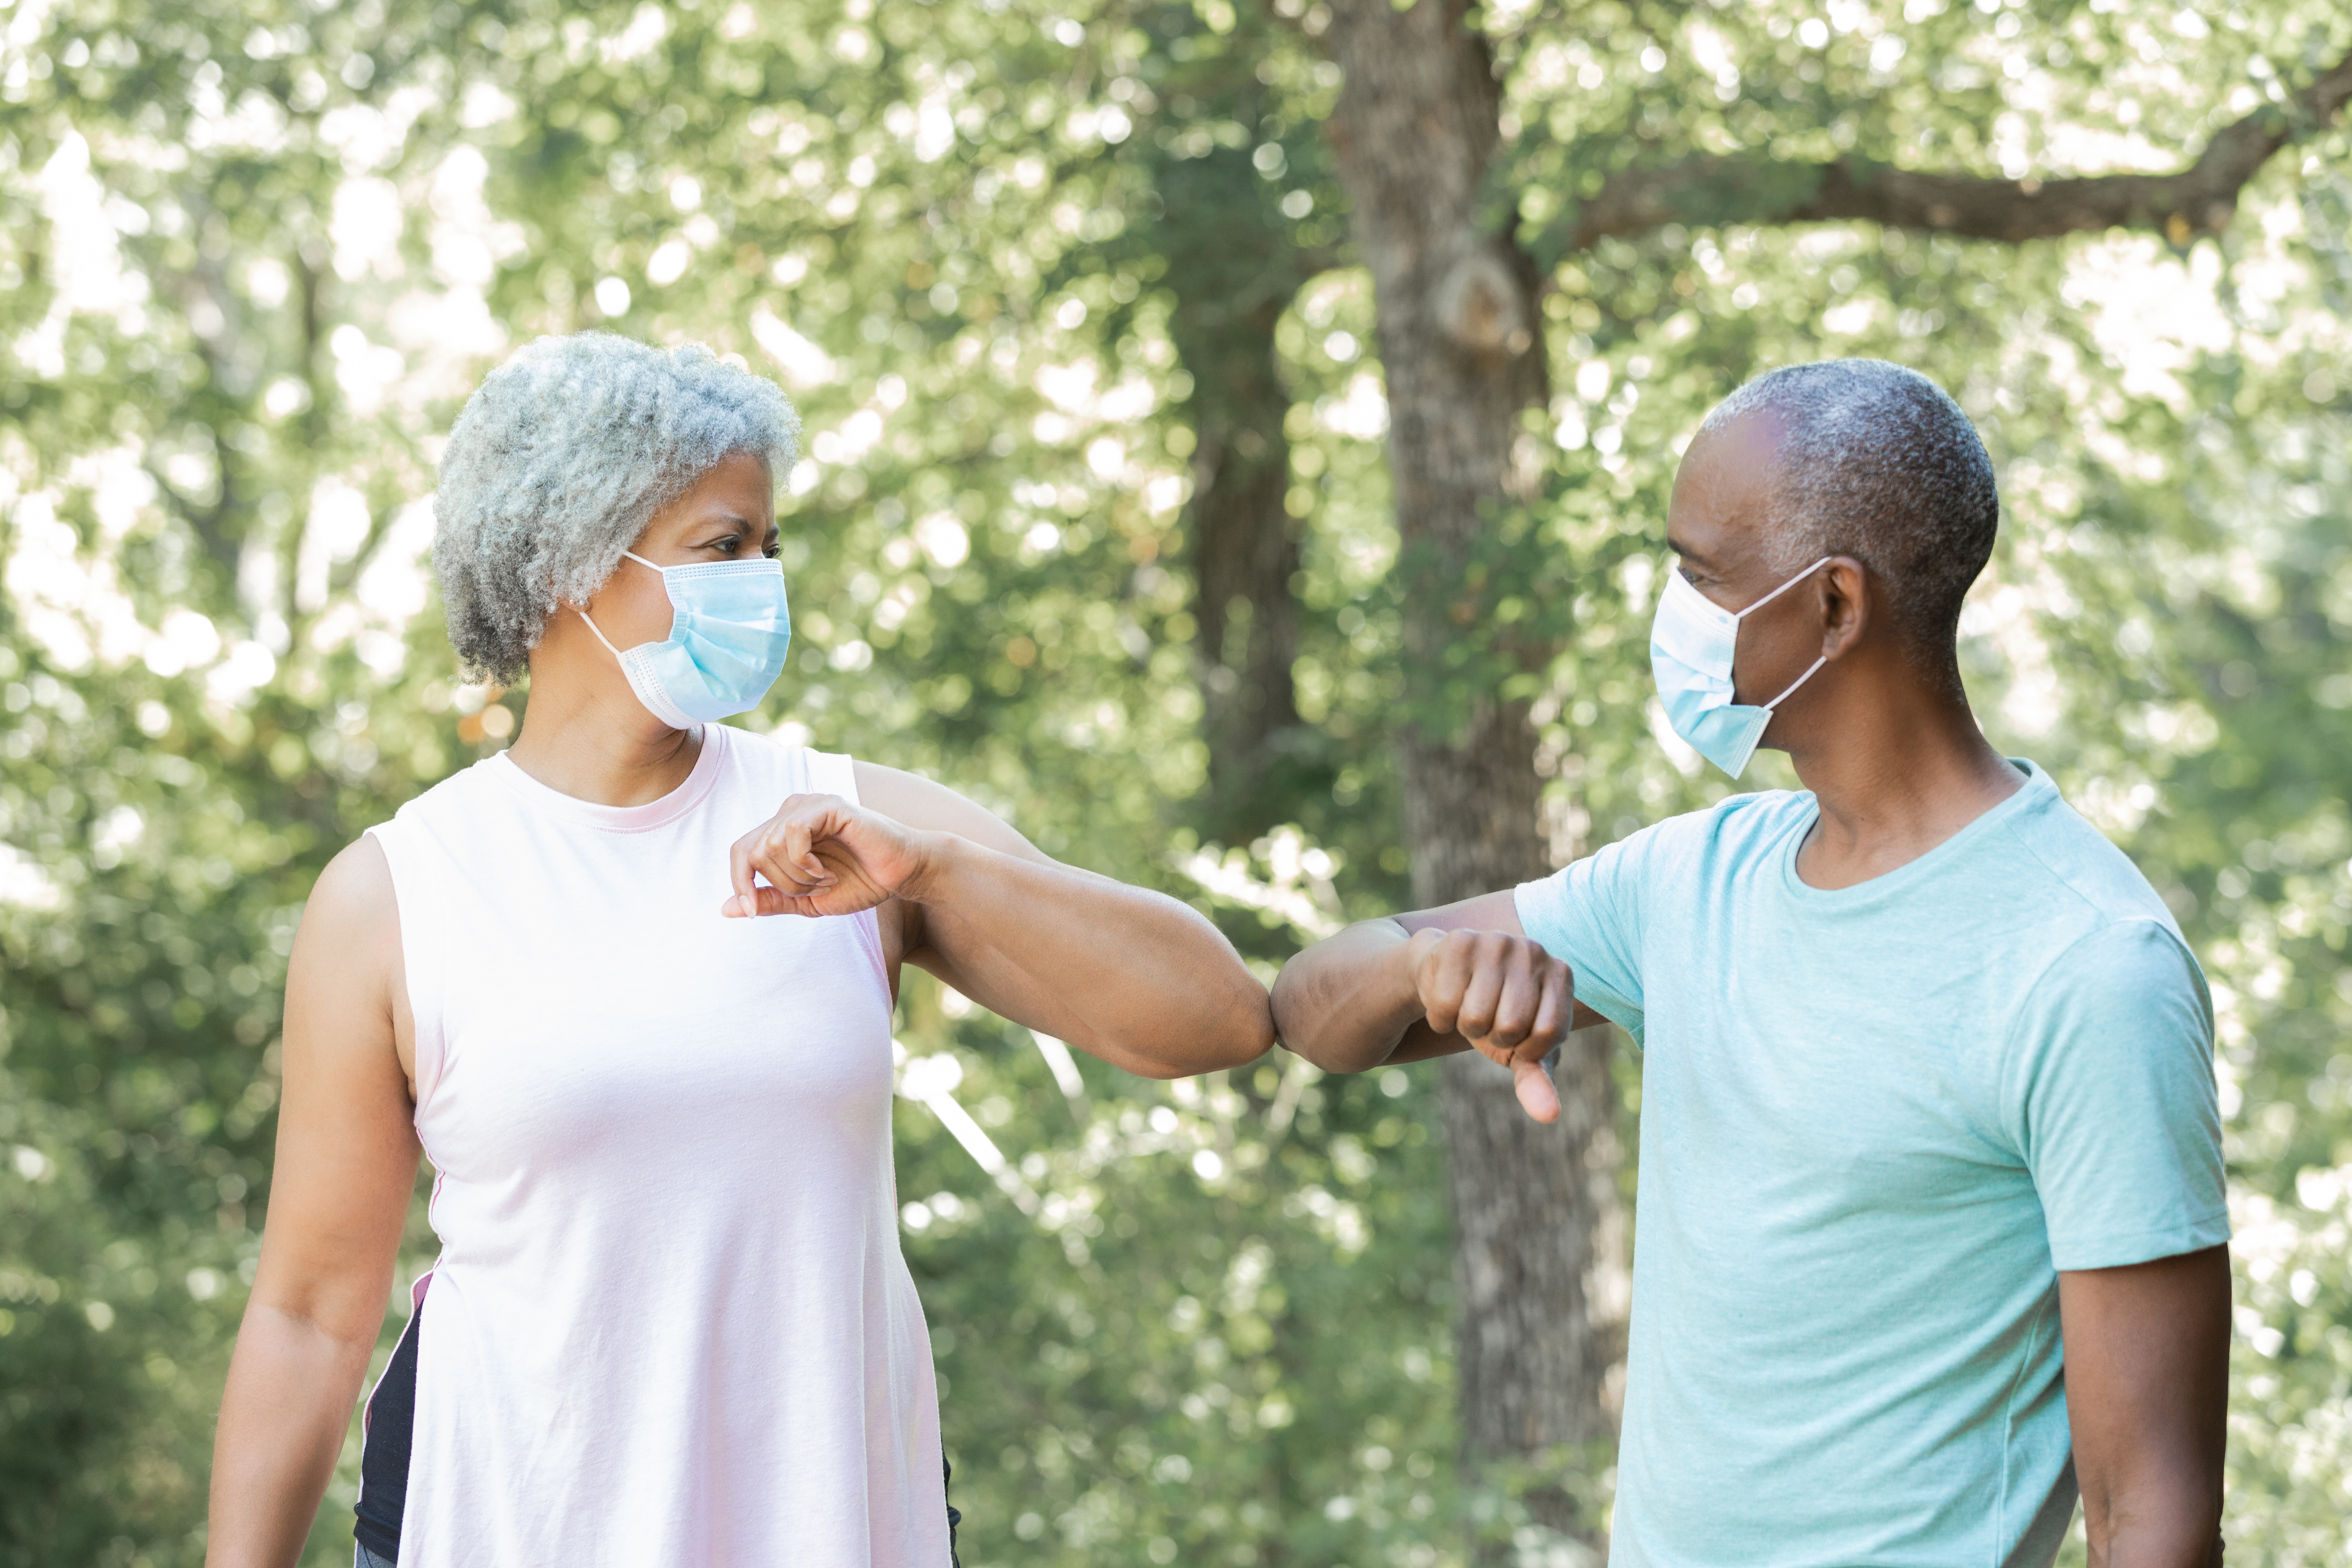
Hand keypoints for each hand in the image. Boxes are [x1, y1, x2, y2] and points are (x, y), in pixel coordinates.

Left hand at [721, 793, 933, 917]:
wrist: (904, 875)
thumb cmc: (861, 883)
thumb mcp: (806, 901)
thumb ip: (770, 901)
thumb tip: (725, 910)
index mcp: (783, 828)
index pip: (740, 851)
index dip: (740, 884)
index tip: (754, 913)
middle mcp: (791, 810)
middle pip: (752, 852)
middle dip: (780, 884)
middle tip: (814, 889)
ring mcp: (809, 804)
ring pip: (770, 845)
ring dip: (797, 876)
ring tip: (826, 879)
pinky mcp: (828, 806)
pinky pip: (792, 833)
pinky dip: (805, 862)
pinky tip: (827, 870)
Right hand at [1405, 927, 1569, 1122]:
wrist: (1447, 976)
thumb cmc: (1495, 1016)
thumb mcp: (1520, 1051)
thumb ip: (1537, 1081)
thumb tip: (1549, 1115)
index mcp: (1560, 974)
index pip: (1549, 1033)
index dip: (1526, 1049)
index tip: (1518, 1037)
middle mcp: (1533, 950)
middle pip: (1510, 1025)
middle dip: (1492, 1036)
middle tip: (1488, 1019)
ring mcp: (1497, 942)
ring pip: (1474, 1017)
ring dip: (1464, 1027)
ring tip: (1468, 1007)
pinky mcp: (1459, 941)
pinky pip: (1444, 1005)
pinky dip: (1439, 1017)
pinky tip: (1447, 997)